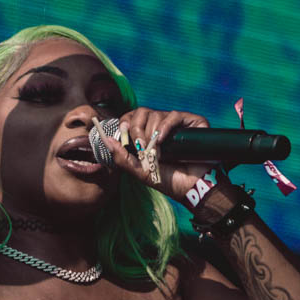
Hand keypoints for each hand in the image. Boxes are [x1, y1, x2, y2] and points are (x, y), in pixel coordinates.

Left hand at [96, 108, 234, 206]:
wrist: (193, 187)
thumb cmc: (168, 181)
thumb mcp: (140, 171)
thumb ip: (121, 157)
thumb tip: (107, 139)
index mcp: (148, 134)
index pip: (132, 117)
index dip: (125, 122)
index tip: (124, 134)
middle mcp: (162, 127)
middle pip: (142, 112)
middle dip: (136, 128)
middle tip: (139, 146)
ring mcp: (177, 124)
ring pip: (156, 114)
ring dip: (150, 133)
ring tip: (155, 151)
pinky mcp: (192, 123)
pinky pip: (174, 115)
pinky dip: (165, 126)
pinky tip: (161, 141)